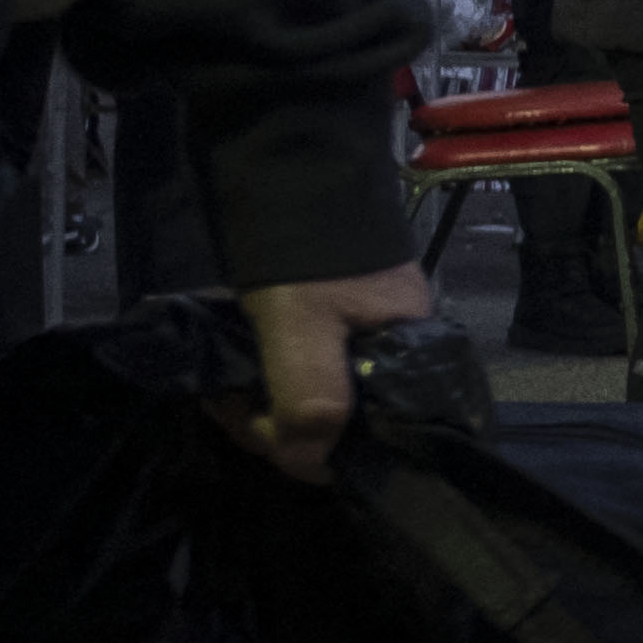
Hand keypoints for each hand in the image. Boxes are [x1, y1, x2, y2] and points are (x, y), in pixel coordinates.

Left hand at [221, 260, 436, 479]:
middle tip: (228, 407)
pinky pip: (314, 378)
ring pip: (325, 403)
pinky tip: (245, 379)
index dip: (314, 449)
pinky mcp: (344, 329)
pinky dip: (277, 384)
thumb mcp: (302, 327)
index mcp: (415, 362)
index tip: (258, 428)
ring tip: (227, 394)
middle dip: (283, 428)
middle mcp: (403, 360)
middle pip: (346, 425)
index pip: (376, 439)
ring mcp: (373, 343)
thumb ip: (311, 398)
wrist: (294, 178)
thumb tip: (310, 464)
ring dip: (273, 407)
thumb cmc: (307, 257)